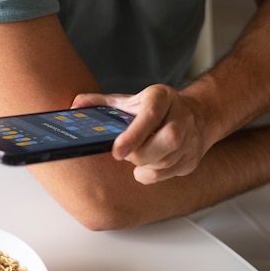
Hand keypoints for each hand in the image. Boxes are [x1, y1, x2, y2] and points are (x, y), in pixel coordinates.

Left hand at [71, 85, 207, 184]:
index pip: (150, 115)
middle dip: (141, 154)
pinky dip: (153, 174)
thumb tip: (75, 106)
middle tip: (124, 154)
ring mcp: (191, 136)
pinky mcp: (194, 157)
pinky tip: (146, 165)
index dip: (134, 135)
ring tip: (134, 157)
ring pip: (168, 160)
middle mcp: (181, 114)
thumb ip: (101, 103)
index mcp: (162, 96)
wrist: (192, 114)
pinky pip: (171, 173)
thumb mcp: (128, 100)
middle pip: (167, 140)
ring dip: (145, 165)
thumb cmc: (152, 108)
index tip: (117, 151)